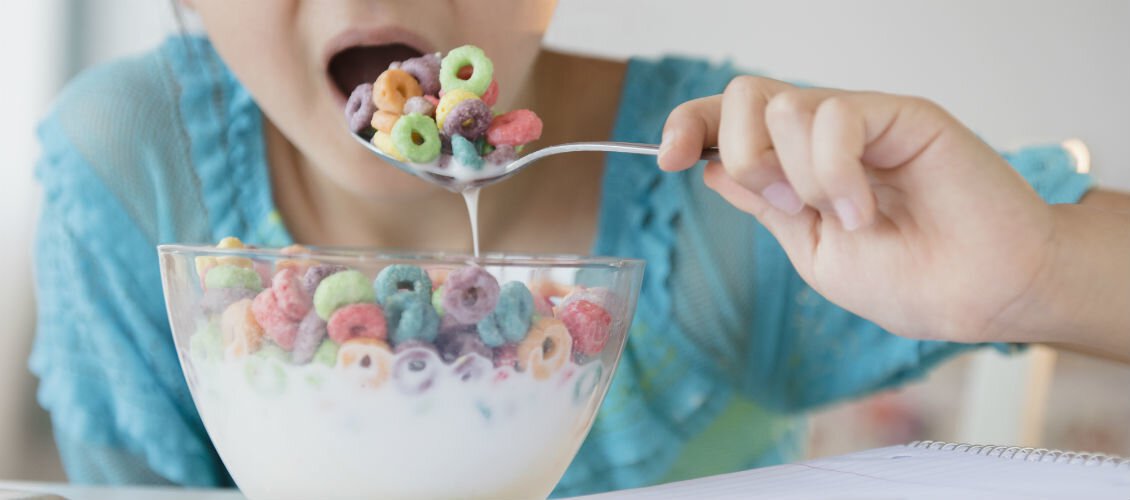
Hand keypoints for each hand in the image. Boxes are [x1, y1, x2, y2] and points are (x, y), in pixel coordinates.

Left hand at [658, 76, 1059, 343]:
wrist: (976, 297)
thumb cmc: (908, 280)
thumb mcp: (812, 250)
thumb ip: (764, 204)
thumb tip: (713, 167)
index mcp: (797, 164)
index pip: (729, 119)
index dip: (689, 125)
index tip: (667, 158)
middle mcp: (824, 133)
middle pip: (743, 95)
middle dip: (741, 153)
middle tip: (785, 204)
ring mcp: (862, 119)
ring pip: (783, 105)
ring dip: (799, 175)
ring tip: (847, 216)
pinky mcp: (900, 113)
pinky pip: (834, 116)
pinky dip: (837, 173)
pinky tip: (866, 208)